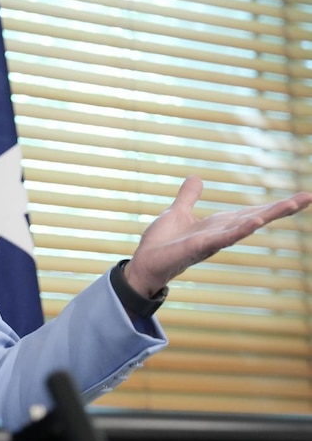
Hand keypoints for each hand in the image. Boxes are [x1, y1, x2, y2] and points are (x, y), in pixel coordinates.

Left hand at [126, 176, 311, 296]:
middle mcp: (221, 233)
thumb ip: (189, 196)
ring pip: (245, 227)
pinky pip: (222, 238)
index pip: (252, 212)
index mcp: (219, 224)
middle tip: (308, 197)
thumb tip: (196, 177)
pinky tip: (255, 222)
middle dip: (281, 209)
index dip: (275, 205)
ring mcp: (212, 242)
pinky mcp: (198, 248)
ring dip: (267, 216)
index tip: (301, 197)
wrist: (145, 263)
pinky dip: (238, 230)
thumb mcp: (178, 212)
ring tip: (291, 204)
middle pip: (256, 218)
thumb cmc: (162, 242)